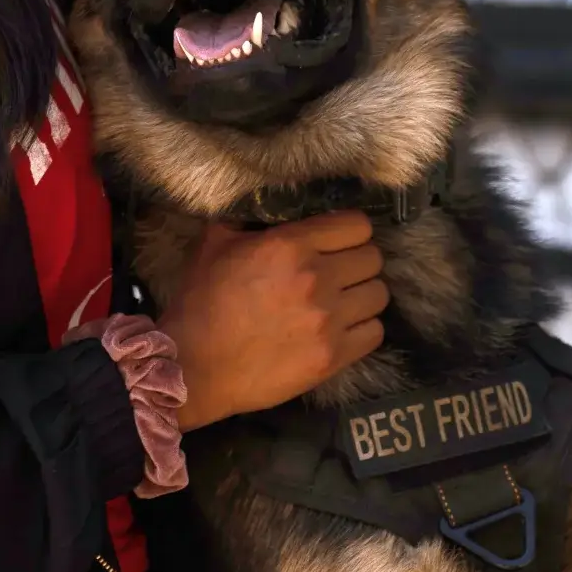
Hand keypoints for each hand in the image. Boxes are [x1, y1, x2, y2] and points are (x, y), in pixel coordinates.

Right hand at [157, 212, 387, 432]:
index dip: (350, 230)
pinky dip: (363, 328)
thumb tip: (272, 205)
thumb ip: (248, 219)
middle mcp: (317, 279)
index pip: (357, 225)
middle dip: (357, 261)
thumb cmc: (200, 302)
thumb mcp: (214, 243)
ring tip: (342, 301)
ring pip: (378, 295)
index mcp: (290, 245)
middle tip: (338, 271)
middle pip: (373, 259)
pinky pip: (374, 333)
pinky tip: (342, 328)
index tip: (338, 240)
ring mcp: (328, 321)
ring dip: (362, 295)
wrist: (193, 366)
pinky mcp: (332, 357)